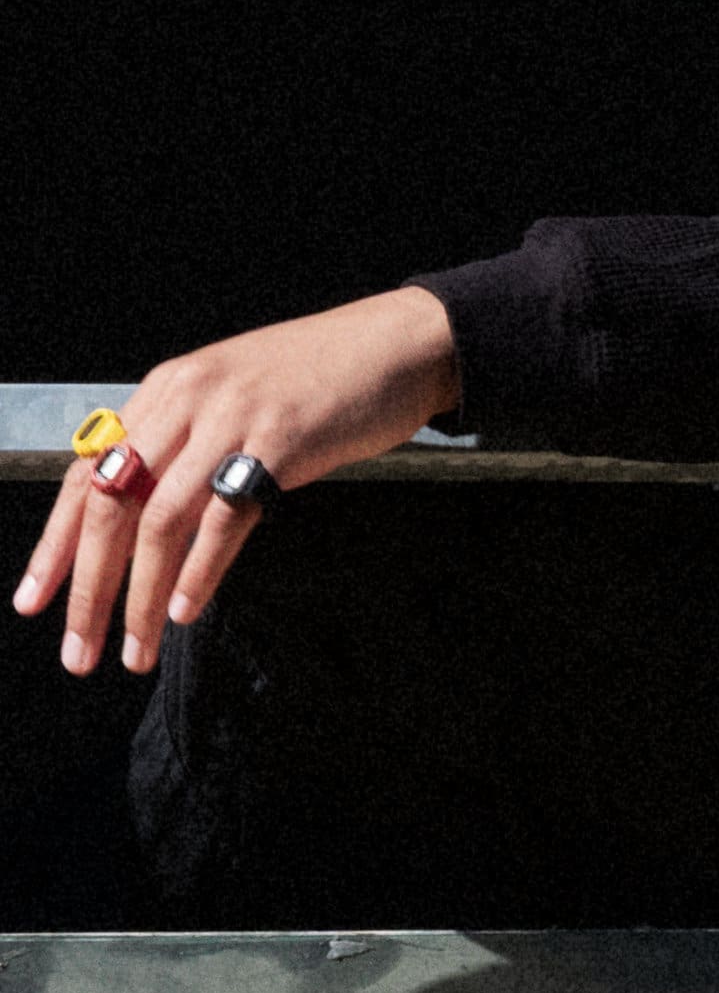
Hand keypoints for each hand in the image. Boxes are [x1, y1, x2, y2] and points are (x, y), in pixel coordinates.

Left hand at [13, 287, 460, 675]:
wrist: (406, 341)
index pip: (88, 472)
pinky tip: (186, 608)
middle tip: (79, 651)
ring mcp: (235, 416)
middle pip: (111, 503)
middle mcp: (190, 397)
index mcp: (170, 387)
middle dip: (87, 586)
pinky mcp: (283, 438)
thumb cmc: (328, 375)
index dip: (55, 543)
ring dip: (139, 595)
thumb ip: (191, 438)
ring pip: (160, 520)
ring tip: (137, 649)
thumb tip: (146, 514)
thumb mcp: (239, 393)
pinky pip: (226, 515)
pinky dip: (200, 570)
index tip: (33, 602)